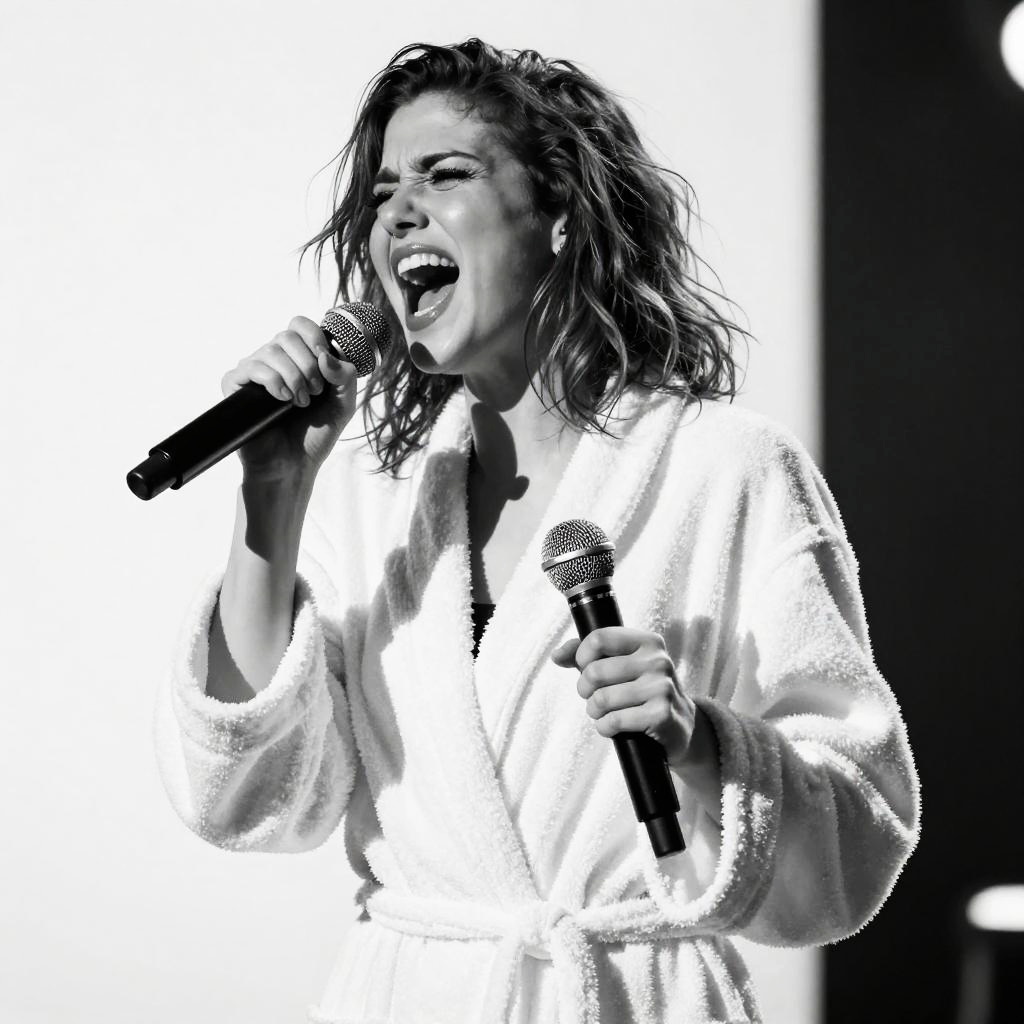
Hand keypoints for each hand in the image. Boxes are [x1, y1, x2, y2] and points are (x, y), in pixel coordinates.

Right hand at [221, 315, 357, 481]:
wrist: (293, 465)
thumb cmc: (315, 434)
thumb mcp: (342, 403)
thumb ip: (345, 376)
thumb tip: (325, 356)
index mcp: (298, 359)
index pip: (299, 325)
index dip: (314, 337)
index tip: (324, 361)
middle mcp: (274, 361)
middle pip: (287, 336)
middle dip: (308, 364)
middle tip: (314, 392)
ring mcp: (254, 373)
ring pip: (271, 350)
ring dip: (294, 377)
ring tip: (300, 402)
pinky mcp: (236, 387)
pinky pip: (251, 367)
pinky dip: (273, 381)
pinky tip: (282, 399)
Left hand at [551, 627, 696, 770]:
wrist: (681, 726)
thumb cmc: (642, 691)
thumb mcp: (621, 665)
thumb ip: (587, 655)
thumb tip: (557, 656)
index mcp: (647, 641)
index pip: (599, 637)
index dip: (582, 656)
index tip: (585, 668)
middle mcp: (657, 660)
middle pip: (595, 671)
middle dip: (585, 690)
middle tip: (593, 696)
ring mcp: (661, 687)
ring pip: (602, 699)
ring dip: (594, 711)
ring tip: (602, 712)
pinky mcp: (660, 714)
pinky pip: (614, 721)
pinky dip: (605, 727)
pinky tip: (612, 726)